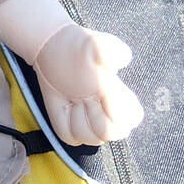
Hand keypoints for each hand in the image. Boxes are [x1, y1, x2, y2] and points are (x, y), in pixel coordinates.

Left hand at [33, 24, 143, 146]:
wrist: (53, 50)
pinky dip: (65, 124)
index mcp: (120, 96)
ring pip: (90, 139)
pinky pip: (70, 138)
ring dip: (78, 119)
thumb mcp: (97, 45)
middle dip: (95, 116)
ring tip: (74, 100)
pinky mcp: (69, 125)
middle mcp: (107, 111)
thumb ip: (112, 51)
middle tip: (86, 97)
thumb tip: (124, 59)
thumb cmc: (78, 47)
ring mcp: (87, 120)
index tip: (105, 94)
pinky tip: (65, 106)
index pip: (130, 120)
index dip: (117, 112)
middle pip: (109, 133)